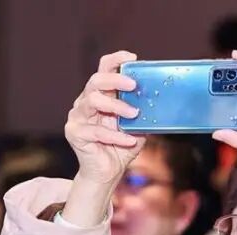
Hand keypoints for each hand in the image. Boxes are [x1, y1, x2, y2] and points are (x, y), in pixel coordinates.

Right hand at [63, 51, 145, 226]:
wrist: (107, 173)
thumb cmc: (120, 148)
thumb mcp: (137, 128)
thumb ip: (143, 114)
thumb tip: (161, 102)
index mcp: (99, 96)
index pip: (103, 69)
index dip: (116, 60)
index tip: (132, 59)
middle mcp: (85, 102)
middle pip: (96, 81)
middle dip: (115, 79)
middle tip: (133, 85)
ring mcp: (77, 117)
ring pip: (93, 101)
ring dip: (116, 106)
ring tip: (133, 114)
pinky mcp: (75, 133)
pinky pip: (96, 131)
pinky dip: (115, 135)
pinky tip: (129, 140)